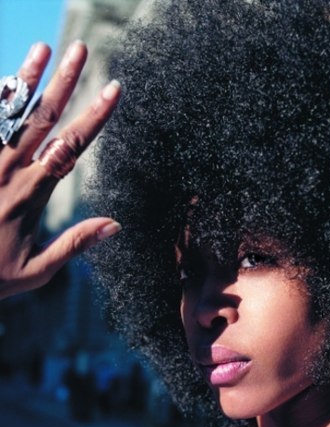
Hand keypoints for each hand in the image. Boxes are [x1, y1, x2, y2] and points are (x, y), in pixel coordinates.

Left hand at [0, 40, 120, 300]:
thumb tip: (115, 225)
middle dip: (64, 83)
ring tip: (42, 49)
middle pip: (41, 120)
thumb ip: (73, 245)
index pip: (70, 148)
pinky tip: (3, 78)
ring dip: (27, 80)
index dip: (93, 117)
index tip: (112, 90)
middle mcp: (7, 172)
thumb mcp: (36, 272)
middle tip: (81, 50)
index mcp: (31, 196)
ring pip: (7, 114)